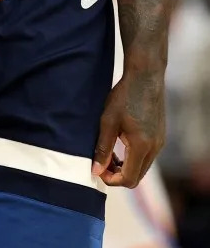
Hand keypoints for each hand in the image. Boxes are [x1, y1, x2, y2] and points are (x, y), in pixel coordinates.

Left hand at [92, 71, 165, 187]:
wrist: (145, 77)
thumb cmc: (124, 96)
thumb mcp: (108, 121)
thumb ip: (103, 148)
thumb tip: (96, 171)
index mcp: (142, 146)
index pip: (129, 179)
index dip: (112, 180)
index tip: (98, 170)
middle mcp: (155, 148)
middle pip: (137, 177)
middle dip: (118, 175)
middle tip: (102, 162)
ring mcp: (160, 143)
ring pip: (143, 167)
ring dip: (126, 166)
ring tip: (110, 153)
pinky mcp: (160, 136)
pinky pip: (147, 156)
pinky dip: (134, 157)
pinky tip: (122, 143)